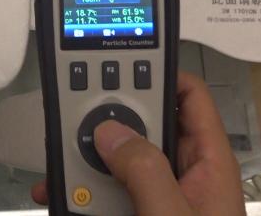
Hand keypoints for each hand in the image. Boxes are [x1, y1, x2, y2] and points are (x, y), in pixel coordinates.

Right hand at [32, 72, 244, 215]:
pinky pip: (103, 194)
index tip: (117, 60)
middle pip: (143, 125)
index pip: (190, 97)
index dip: (160, 71)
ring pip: (115, 160)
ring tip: (53, 163)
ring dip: (82, 160)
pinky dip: (77, 191)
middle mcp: (182, 174)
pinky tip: (53, 193)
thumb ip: (144, 170)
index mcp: (207, 163)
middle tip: (72, 117)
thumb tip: (109, 128)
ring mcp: (155, 199)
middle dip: (105, 121)